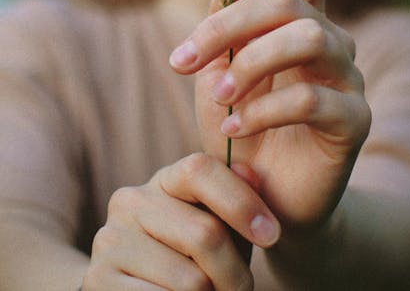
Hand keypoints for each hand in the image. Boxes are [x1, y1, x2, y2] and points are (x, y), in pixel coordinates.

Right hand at [82, 153, 279, 289]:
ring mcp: (111, 239)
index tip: (272, 235)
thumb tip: (250, 172)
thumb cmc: (192, 256)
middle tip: (243, 289)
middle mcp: (131, 201)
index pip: (201, 169)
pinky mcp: (99, 279)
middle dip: (235, 272)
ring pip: (191, 280)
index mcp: (164, 179)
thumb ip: (236, 198)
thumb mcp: (217, 225)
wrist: (135, 288)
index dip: (242, 201)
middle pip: (205, 233)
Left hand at [170, 0, 370, 229]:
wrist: (260, 200)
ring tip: (220, 94)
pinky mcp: (354, 119)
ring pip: (308, 37)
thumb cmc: (239, 127)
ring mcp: (348, 77)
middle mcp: (330, 38)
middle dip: (230, 23)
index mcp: (300, 19)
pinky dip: (263, 110)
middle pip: (291, 0)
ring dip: (251, 62)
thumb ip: (223, 22)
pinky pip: (310, 97)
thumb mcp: (218, 70)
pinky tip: (234, 128)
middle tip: (186, 58)